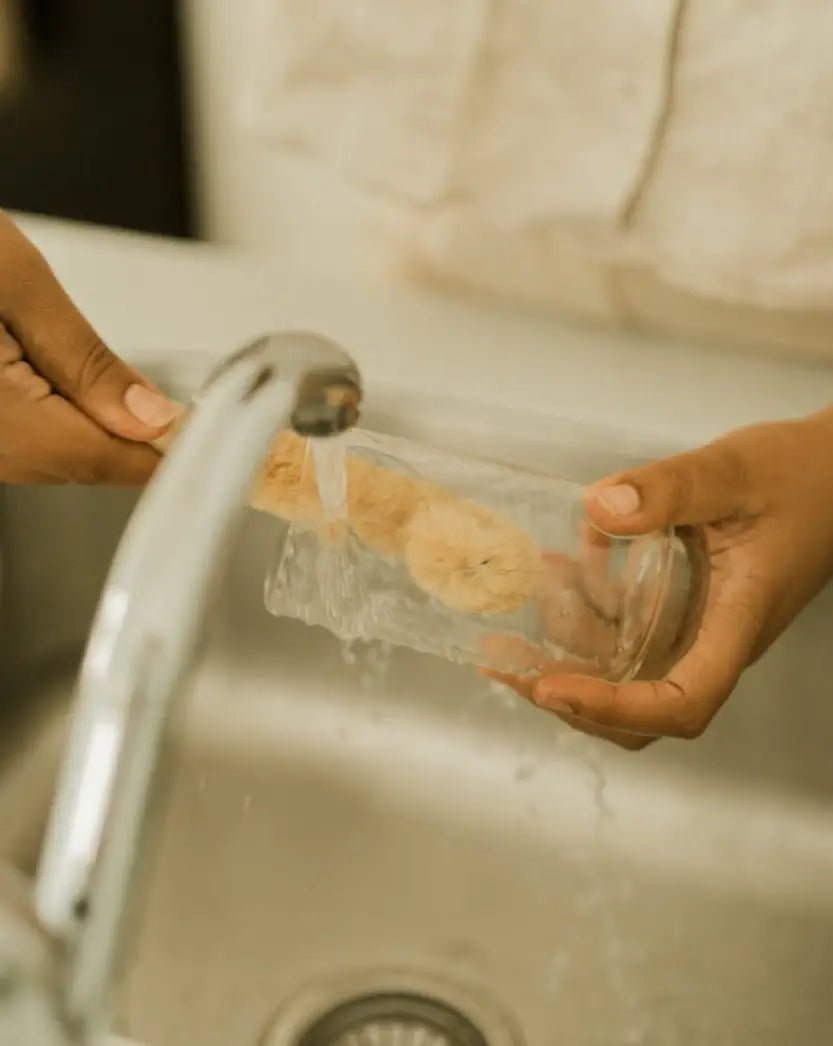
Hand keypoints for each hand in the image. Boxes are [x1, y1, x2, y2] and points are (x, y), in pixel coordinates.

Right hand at [0, 212, 175, 483]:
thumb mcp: (16, 284)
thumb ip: (87, 362)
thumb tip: (151, 416)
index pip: (102, 458)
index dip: (166, 456)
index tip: (218, 449)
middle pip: (78, 463)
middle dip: (136, 440)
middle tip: (190, 419)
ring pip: (53, 456)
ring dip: (99, 431)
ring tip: (136, 405)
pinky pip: (24, 442)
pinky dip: (62, 422)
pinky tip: (76, 395)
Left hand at [488, 408, 832, 747]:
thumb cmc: (800, 475)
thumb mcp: (731, 471)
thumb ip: (670, 489)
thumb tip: (598, 508)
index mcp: (737, 624)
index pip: (682, 702)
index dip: (614, 709)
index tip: (551, 688)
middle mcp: (717, 639)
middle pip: (646, 711)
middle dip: (573, 698)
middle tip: (508, 665)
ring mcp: (703, 626)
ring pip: (631, 669)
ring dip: (570, 651)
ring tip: (520, 610)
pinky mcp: (692, 605)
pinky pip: (634, 629)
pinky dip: (591, 610)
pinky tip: (565, 564)